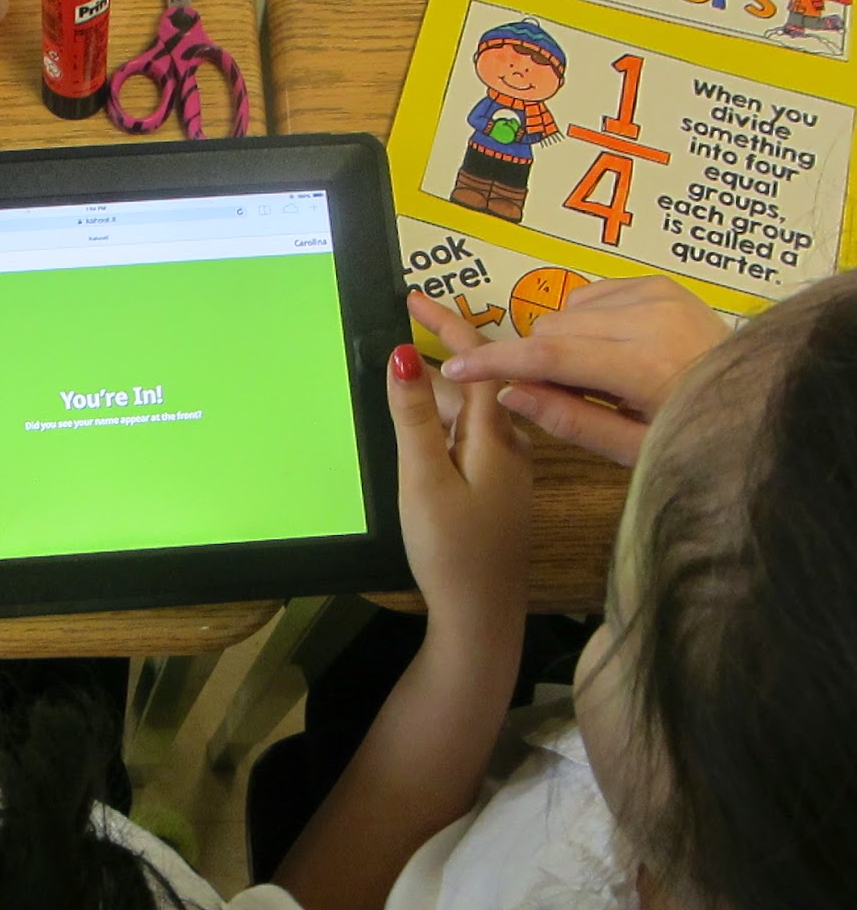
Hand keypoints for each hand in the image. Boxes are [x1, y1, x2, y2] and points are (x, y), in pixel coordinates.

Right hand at [388, 313, 530, 626]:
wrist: (484, 615)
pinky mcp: (498, 487)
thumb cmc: (452, 548)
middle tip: (399, 320)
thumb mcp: (424, 478)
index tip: (412, 294)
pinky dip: (446, 414)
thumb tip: (405, 353)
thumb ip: (413, 417)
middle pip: (474, 380)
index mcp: (495, 432)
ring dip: (439, 382)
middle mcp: (509, 440)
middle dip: (439, 346)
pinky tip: (424, 419)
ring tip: (401, 362)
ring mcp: (506, 465)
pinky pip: (471, 433)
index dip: (446, 321)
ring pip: (470, 409)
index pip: (478, 358)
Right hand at [426, 277, 729, 465]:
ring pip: (564, 311)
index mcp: (645, 364)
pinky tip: (609, 352)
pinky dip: (583, 324)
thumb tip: (508, 394)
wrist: (756, 401)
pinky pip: (588, 297)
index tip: (454, 368)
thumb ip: (568, 421)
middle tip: (565, 397)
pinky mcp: (658, 282)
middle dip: (538, 362)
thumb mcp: (631, 449)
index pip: (548, 355)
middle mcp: (649, 317)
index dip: (494, 362)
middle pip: (550, 330)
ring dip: (562, 344)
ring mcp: (656, 293)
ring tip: (597, 378)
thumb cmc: (694, 435)